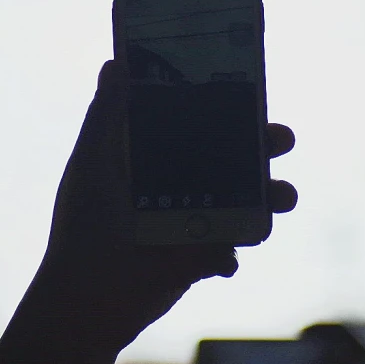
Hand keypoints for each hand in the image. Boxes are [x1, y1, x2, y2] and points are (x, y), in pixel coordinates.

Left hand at [25, 61, 295, 353]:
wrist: (86, 300)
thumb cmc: (82, 227)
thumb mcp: (93, 163)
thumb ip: (106, 115)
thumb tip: (115, 63)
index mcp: (156, 157)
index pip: (199, 124)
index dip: (227, 108)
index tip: (252, 91)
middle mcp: (179, 186)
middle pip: (231, 160)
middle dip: (262, 149)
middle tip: (282, 138)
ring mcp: (193, 224)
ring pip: (244, 205)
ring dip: (269, 199)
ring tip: (282, 198)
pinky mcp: (199, 261)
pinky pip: (229, 253)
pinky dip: (229, 256)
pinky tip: (219, 260)